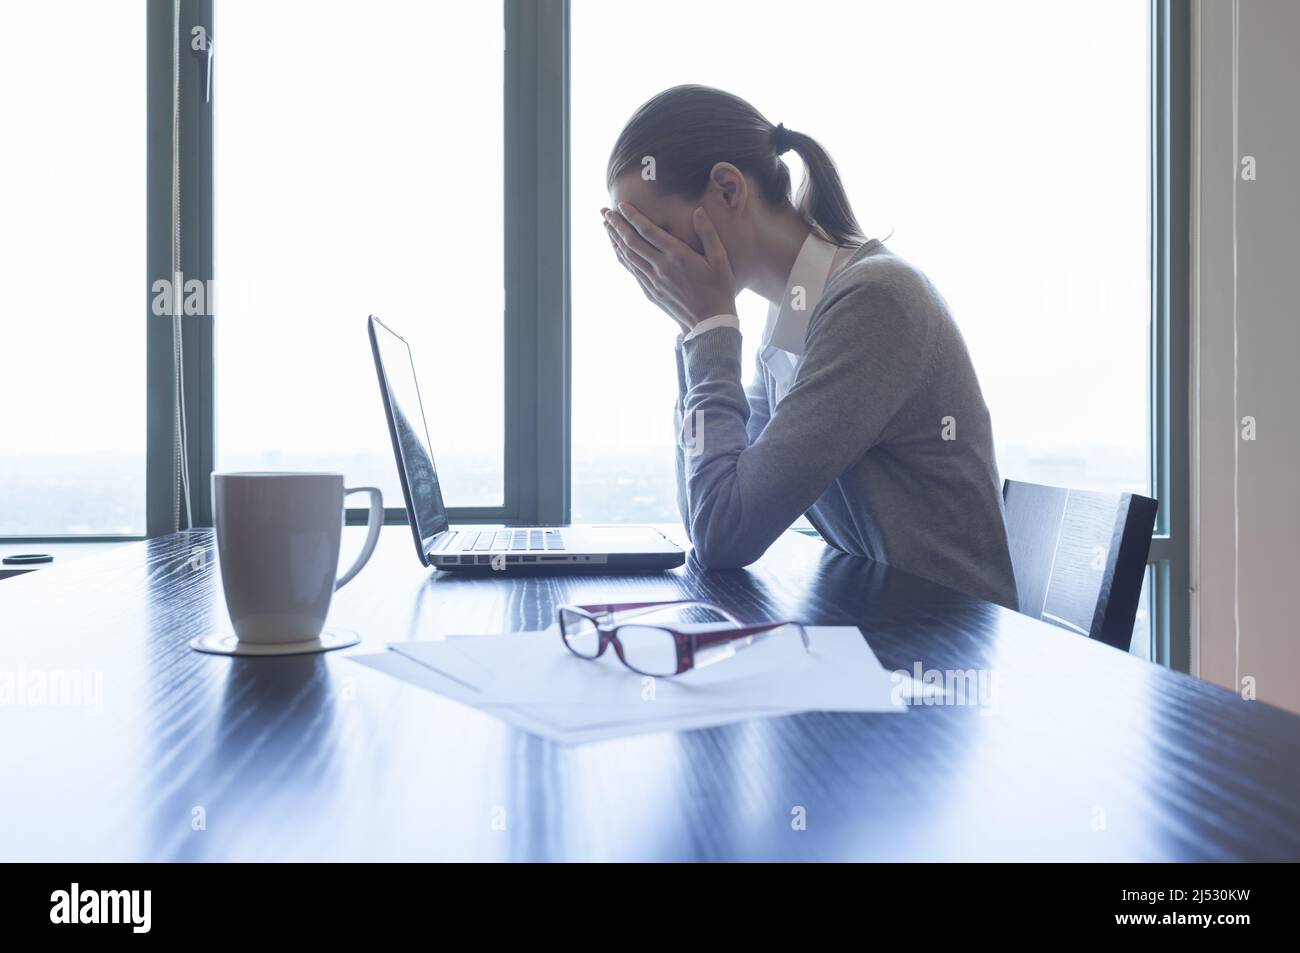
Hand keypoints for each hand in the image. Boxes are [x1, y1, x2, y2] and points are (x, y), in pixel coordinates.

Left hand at [602, 203, 736, 333]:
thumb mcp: (720, 259)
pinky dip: (622, 257)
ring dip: (615, 239)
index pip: (648, 230)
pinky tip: (617, 249)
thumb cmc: (719, 289)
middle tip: (604, 211)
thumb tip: (698, 211)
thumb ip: (708, 233)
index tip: (621, 204)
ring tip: (605, 225)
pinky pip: (632, 270)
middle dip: (616, 224)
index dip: (632, 216)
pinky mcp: (651, 292)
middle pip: (632, 242)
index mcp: (678, 255)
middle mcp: (661, 267)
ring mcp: (654, 281)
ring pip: (628, 256)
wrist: (710, 323)